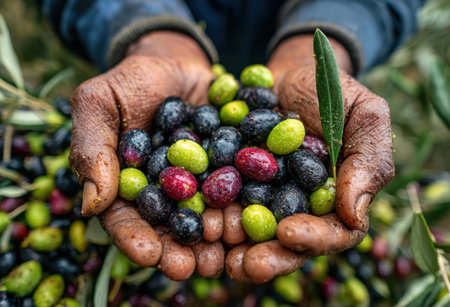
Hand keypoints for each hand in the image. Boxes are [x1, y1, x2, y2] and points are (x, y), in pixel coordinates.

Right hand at [70, 31, 225, 276]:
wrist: (177, 63)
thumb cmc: (131, 81)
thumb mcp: (100, 103)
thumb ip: (92, 148)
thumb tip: (92, 204)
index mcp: (129, 185)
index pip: (126, 218)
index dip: (135, 238)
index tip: (148, 255)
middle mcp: (167, 192)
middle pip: (170, 227)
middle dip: (179, 250)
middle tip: (190, 268)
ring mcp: (202, 182)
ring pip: (208, 216)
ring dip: (215, 239)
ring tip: (224, 257)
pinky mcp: (231, 168)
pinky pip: (241, 188)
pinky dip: (248, 204)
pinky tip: (256, 221)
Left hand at [225, 35, 393, 283]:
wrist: (287, 73)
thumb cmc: (332, 92)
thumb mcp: (364, 115)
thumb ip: (368, 161)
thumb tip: (354, 215)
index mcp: (333, 200)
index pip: (332, 232)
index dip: (313, 238)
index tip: (290, 234)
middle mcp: (297, 207)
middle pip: (287, 244)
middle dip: (270, 257)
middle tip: (249, 265)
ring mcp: (262, 198)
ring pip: (251, 233)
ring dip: (233, 248)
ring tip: (216, 256)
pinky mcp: (232, 183)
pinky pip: (220, 204)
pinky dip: (206, 216)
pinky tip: (192, 223)